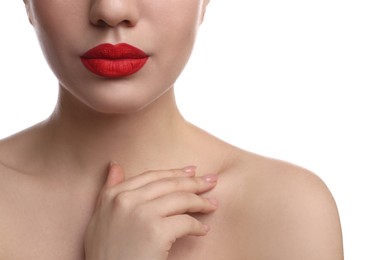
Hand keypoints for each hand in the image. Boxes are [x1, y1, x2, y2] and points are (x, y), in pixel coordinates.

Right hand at [84, 163, 217, 259]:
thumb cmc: (106, 253)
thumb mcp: (100, 217)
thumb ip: (109, 189)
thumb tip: (116, 165)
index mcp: (113, 195)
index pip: (151, 176)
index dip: (174, 173)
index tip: (191, 172)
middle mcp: (126, 199)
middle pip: (169, 184)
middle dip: (194, 182)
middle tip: (211, 181)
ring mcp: (141, 214)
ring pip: (181, 199)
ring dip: (201, 202)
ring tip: (212, 205)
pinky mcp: (156, 231)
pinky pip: (186, 222)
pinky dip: (198, 226)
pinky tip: (203, 230)